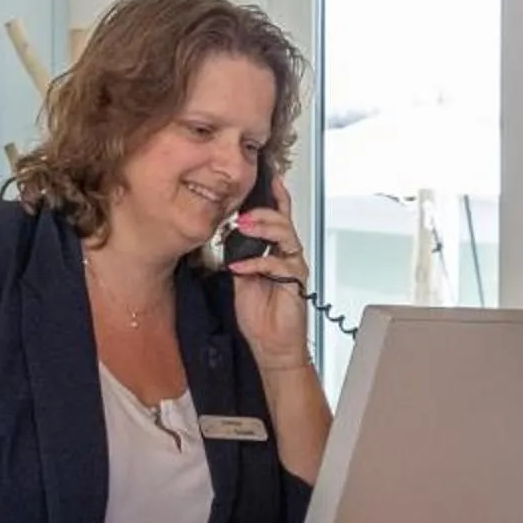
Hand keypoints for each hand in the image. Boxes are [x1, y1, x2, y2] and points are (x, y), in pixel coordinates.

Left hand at [227, 173, 314, 369]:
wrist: (272, 346)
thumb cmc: (259, 315)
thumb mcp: (240, 279)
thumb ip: (239, 256)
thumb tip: (226, 236)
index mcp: (275, 251)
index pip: (278, 216)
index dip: (274, 196)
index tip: (267, 176)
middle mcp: (288, 256)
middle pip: (284, 221)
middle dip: (264, 211)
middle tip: (243, 212)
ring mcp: (294, 269)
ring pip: (287, 236)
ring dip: (265, 229)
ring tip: (244, 227)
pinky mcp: (295, 284)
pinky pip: (279, 265)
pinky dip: (257, 263)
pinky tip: (239, 266)